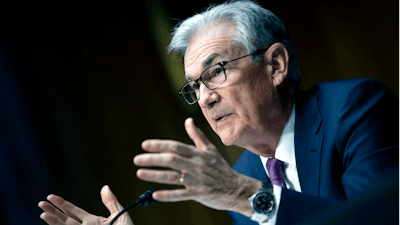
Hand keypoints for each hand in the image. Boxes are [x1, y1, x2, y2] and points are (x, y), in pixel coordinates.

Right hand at [38, 185, 133, 224]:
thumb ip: (111, 202)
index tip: (51, 196)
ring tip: (42, 213)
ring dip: (53, 222)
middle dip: (53, 211)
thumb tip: (104, 187)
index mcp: (93, 221)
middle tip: (42, 202)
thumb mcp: (121, 215)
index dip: (62, 204)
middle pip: (65, 219)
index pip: (74, 211)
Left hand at [133, 118, 260, 215]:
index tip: (145, 145)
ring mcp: (198, 180)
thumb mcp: (210, 149)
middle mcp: (197, 165)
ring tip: (140, 173)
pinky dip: (168, 195)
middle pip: (172, 160)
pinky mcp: (200, 194)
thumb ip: (197, 136)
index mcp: (198, 154)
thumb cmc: (221, 168)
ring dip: (155, 175)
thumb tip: (188, 120)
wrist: (237, 188)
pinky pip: (182, 195)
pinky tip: (155, 195)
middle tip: (137, 159)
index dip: (160, 145)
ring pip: (173, 177)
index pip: (176, 146)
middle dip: (153, 159)